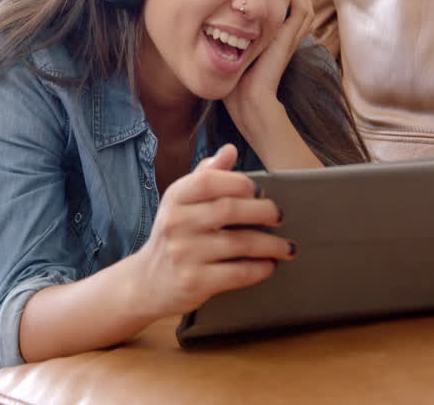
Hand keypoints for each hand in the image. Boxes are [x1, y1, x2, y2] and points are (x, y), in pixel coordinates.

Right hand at [128, 144, 294, 319]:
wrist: (147, 283)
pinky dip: (260, 268)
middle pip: (229, 209)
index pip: (208, 180)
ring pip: (240, 243)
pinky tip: (269, 265)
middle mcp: (176, 223)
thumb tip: (230, 150)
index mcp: (175, 198)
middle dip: (264, 212)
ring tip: (287, 247)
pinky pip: (238, 273)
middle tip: (280, 217)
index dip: (238, 182)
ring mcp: (184, 254)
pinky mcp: (194, 282)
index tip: (259, 191)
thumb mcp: (181, 204)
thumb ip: (206, 176)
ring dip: (271, 245)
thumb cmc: (174, 236)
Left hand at [224, 0, 313, 132]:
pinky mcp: (287, 38)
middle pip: (299, 1)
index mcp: (274, 38)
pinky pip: (301, 10)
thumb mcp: (230, 53)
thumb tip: (208, 24)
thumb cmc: (235, 82)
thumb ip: (226, 39)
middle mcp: (285, 35)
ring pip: (304, 3)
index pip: (285, 7)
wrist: (246, 101)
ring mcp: (289, 36)